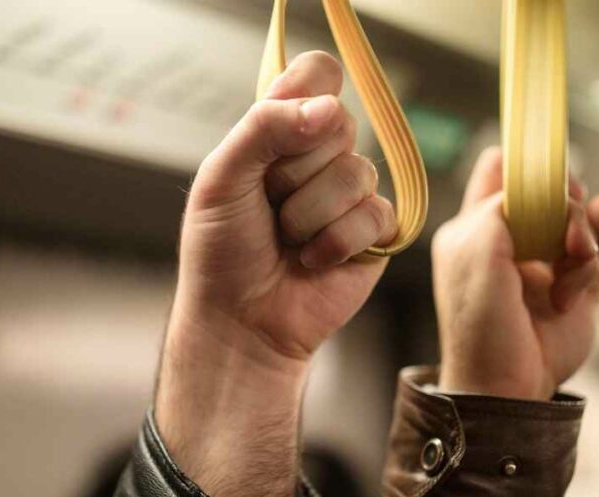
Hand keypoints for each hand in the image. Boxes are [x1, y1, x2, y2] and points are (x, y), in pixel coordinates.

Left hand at [156, 52, 394, 496]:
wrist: (241, 321)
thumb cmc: (222, 250)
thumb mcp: (223, 178)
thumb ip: (264, 128)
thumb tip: (327, 108)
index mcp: (281, 131)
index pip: (317, 74)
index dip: (306, 96)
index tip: (280, 131)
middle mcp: (321, 155)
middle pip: (339, 121)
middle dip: (292, 171)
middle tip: (268, 204)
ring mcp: (352, 192)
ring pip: (355, 172)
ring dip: (308, 216)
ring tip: (288, 240)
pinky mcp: (377, 231)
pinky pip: (374, 213)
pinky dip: (335, 243)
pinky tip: (313, 261)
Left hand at [432, 148, 598, 400]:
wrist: (507, 384)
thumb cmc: (479, 321)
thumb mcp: (474, 253)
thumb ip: (500, 207)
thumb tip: (537, 185)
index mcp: (475, 227)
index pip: (501, 170)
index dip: (524, 164)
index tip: (544, 175)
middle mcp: (512, 238)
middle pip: (552, 188)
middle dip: (564, 203)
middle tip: (561, 235)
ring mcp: (548, 260)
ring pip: (583, 217)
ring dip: (582, 240)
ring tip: (568, 278)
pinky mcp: (581, 283)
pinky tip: (585, 271)